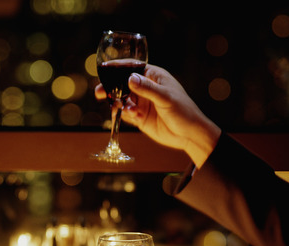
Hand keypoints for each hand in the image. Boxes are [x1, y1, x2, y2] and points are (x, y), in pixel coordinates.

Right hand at [95, 65, 220, 167]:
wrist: (189, 135)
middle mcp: (145, 88)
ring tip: (124, 109)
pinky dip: (125, 114)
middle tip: (100, 92)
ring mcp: (141, 102)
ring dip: (118, 103)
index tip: (104, 69)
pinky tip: (134, 116)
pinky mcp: (139, 117)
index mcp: (153, 76)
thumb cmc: (184, 111)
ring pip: (121, 99)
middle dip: (110, 88)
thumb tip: (129, 79)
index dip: (117, 67)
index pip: (132, 67)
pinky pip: (125, 113)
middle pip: (121, 84)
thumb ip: (147, 89)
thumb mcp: (166, 98)